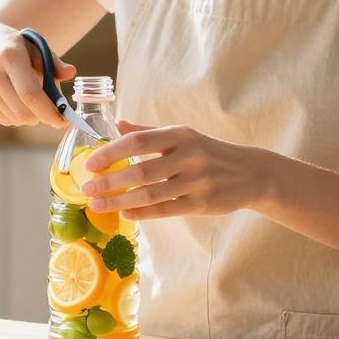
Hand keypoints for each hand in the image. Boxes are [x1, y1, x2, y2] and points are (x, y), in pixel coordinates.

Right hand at [0, 22, 74, 127]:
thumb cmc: (11, 45)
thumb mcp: (33, 45)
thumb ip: (54, 61)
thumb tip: (70, 73)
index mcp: (9, 55)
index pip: (30, 94)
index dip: (49, 112)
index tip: (63, 120)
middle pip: (23, 112)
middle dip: (42, 116)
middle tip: (50, 111)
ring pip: (15, 119)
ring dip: (29, 116)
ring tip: (28, 98)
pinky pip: (3, 120)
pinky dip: (15, 116)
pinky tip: (13, 99)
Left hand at [79, 121, 273, 219]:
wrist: (251, 173)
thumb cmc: (209, 153)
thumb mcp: (184, 136)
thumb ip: (150, 132)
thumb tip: (118, 124)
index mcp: (180, 135)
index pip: (139, 142)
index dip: (112, 152)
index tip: (90, 164)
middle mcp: (189, 156)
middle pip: (141, 171)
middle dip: (110, 182)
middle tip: (87, 189)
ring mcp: (197, 181)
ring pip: (151, 194)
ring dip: (119, 201)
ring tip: (98, 205)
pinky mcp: (202, 203)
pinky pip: (166, 210)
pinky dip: (142, 213)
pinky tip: (124, 213)